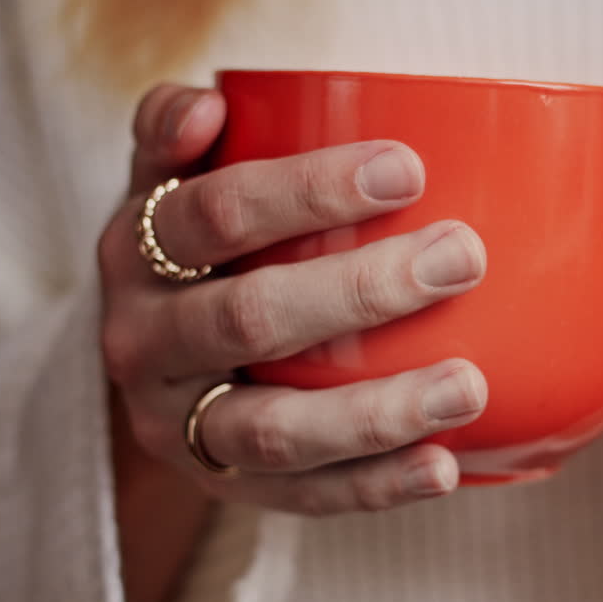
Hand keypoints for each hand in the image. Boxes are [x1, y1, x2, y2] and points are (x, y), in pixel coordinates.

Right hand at [100, 84, 487, 515]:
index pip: (216, 214)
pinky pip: (301, 497)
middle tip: (460, 259)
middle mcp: (143, 342)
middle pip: (249, 319)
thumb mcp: (167, 180)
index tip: (407, 170)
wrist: (151, 360)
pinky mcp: (222, 484)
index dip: (307, 191)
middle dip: (360, 290)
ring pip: (275, 430)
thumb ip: (175, 128)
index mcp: (135, 250)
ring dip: (376, 411)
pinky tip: (441, 467)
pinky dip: (373, 486)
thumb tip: (209, 105)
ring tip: (467, 386)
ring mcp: (179, 425)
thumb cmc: (192, 247)